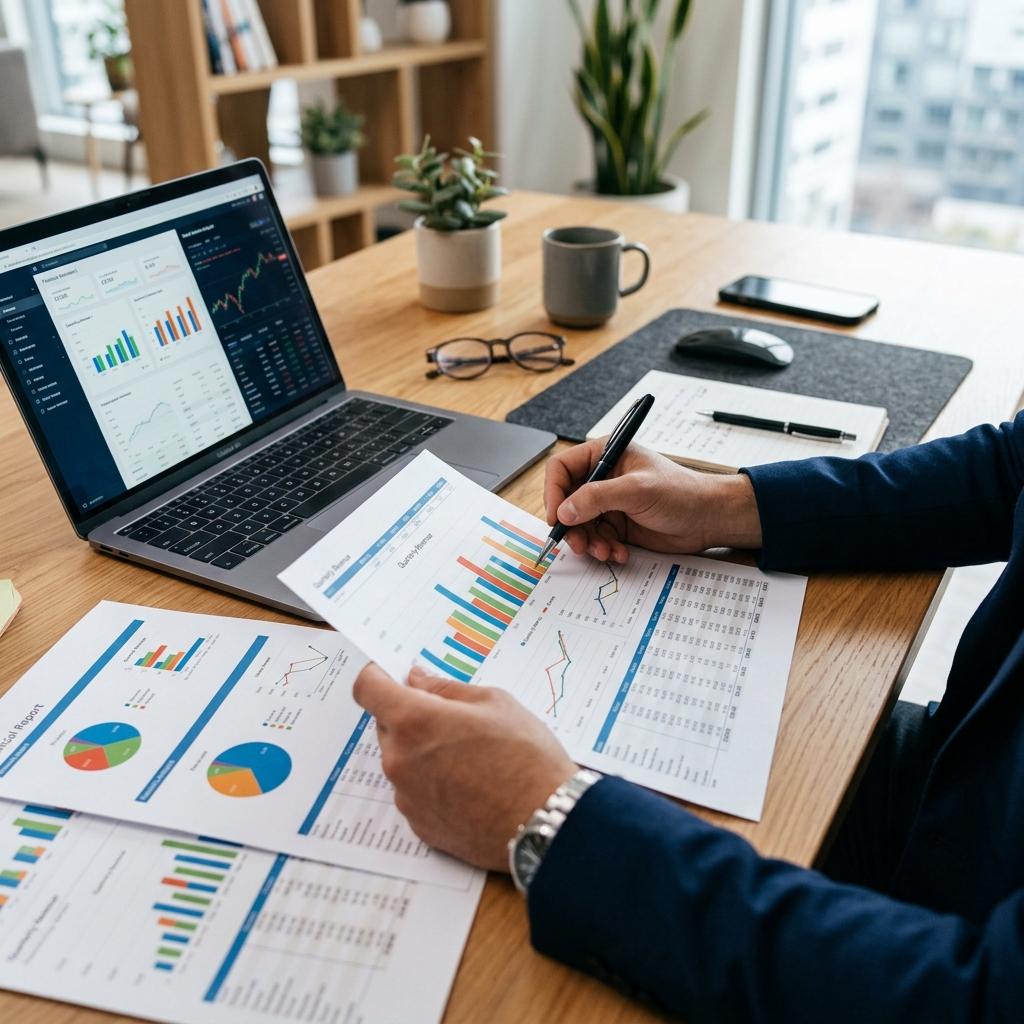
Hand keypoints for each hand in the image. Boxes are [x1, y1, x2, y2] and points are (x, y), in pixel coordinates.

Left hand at [353, 663, 577, 871]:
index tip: (392, 675)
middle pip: (387, 725)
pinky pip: (415, 791)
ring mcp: (406, 797)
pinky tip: (470, 785)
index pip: (368, 688)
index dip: (377, 676)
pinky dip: (432, 782)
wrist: (545, 823)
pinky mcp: (419, 825)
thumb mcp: (495, 702)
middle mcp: (399, 760)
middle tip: (454, 719)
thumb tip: (416, 680)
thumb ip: (446, 689)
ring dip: (423, 750)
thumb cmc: (526, 757)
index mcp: (414, 721)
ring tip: (470, 756)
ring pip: (402, 759)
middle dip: (411, 715)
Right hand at [544, 440, 762, 562]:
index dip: (554, 493)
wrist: (708, 519)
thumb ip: (597, 497)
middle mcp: (603, 478)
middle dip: (571, 526)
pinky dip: (603, 549)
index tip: (557, 518)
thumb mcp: (637, 490)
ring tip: (605, 552)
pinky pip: (596, 539)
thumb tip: (564, 511)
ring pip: (579, 525)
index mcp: (605, 455)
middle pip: (566, 501)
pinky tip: (619, 554)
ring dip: (588, 542)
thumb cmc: (680, 492)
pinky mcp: (617, 525)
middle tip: (579, 544)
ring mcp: (609, 503)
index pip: (562, 469)